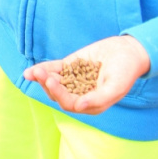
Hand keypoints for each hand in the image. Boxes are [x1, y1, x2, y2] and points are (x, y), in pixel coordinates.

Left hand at [24, 35, 150, 115]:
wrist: (128, 51)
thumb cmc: (125, 72)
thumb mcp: (116, 86)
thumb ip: (98, 98)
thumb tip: (79, 107)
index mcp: (90, 104)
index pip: (69, 103)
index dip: (59, 94)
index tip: (51, 82)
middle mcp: (80, 95)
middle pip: (58, 95)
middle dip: (48, 86)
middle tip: (40, 74)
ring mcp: (73, 80)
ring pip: (54, 83)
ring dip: (43, 79)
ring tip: (34, 72)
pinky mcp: (70, 67)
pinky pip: (54, 70)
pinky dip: (43, 70)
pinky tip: (29, 72)